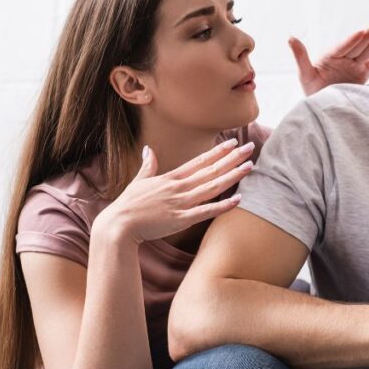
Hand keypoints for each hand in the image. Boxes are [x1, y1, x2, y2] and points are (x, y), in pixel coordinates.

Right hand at [94, 140, 254, 243]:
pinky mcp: (180, 220)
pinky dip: (222, 206)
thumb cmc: (128, 205)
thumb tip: (148, 149)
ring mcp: (180, 203)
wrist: (118, 225)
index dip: (217, 152)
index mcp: (170, 178)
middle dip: (231, 159)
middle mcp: (178, 188)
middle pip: (210, 170)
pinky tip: (238, 199)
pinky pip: (205, 212)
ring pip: (211, 187)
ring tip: (249, 166)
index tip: (232, 142)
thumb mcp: (138, 181)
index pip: (199, 161)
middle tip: (250, 148)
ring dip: (231, 176)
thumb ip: (148, 165)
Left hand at [289, 24, 368, 95]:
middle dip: (365, 37)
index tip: (360, 32)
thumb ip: (300, 56)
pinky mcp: (363, 73)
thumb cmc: (312, 91)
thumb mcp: (304, 74)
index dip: (351, 41)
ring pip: (365, 52)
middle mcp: (343, 60)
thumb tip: (290, 37)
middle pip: (356, 47)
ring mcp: (354, 66)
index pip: (343, 47)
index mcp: (330, 58)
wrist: (324, 108)